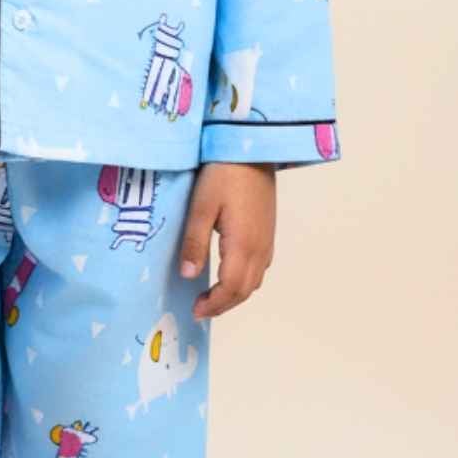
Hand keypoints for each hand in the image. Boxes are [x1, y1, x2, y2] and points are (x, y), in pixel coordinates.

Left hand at [178, 163, 277, 318]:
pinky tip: (230, 274)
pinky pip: (261, 267)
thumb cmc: (223, 173)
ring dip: (235, 294)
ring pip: (256, 280)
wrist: (252, 147)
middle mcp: (261, 248)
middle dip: (224, 305)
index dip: (214, 305)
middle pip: (246, 290)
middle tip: (200, 309)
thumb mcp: (200, 207)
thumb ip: (194, 243)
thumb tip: (188, 276)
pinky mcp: (269, 230)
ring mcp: (268, 239)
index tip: (195, 311)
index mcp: (243, 245)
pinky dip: (245, 280)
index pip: (231, 288)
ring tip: (213, 297)